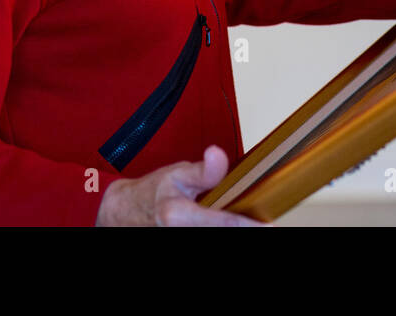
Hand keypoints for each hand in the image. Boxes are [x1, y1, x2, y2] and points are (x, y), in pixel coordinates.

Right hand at [95, 145, 269, 225]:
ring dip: (232, 227)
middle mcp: (180, 234)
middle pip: (223, 232)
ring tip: (241, 219)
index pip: (222, 223)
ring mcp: (182, 240)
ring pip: (218, 235)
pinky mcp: (184, 241)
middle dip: (242, 226)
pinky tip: (228, 222)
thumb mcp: (175, 175)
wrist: (126, 214)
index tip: (268, 225)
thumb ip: (203, 171)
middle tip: (258, 218)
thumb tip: (219, 154)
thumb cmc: (152, 193)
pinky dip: (221, 228)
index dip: (247, 225)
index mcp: (178, 216)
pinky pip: (210, 235)